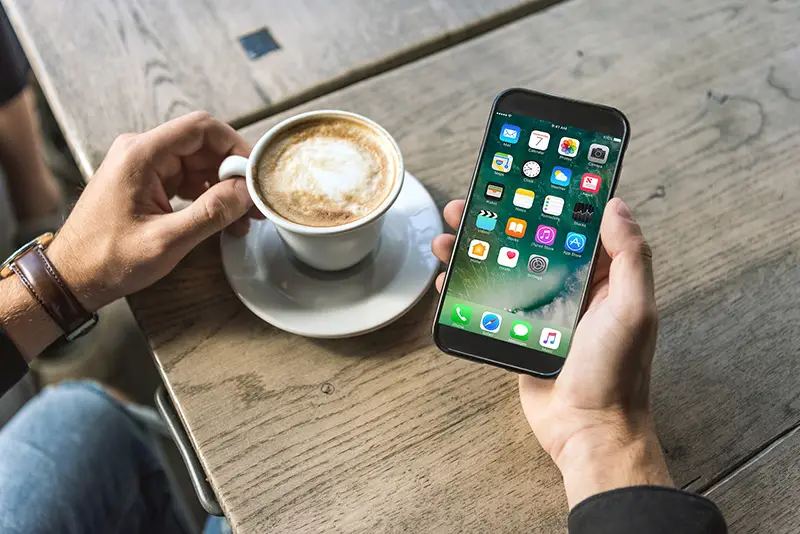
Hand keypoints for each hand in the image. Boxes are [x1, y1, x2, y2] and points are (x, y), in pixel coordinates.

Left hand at [47, 111, 260, 311]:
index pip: (201, 128)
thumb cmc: (108, 259)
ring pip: (197, 163)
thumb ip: (211, 213)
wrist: (71, 276)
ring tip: (243, 218)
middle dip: (233, 172)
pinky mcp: (145, 182)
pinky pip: (186, 178)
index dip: (236, 145)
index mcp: (142, 155)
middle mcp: (141, 151)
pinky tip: (223, 219)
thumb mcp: (167, 240)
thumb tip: (246, 192)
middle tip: (256, 203)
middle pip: (202, 145)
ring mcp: (143, 166)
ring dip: (223, 187)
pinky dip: (207, 196)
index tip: (256, 173)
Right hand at [432, 198, 671, 507]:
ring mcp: (541, 309)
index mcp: (603, 277)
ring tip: (448, 235)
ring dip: (475, 250)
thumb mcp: (632, 309)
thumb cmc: (615, 372)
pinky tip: (447, 278)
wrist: (586, 429)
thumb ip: (629, 256)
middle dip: (499, 222)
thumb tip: (616, 205)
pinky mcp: (517, 330)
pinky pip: (490, 301)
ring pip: (504, 268)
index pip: (574, 227)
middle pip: (529, 242)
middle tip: (470, 204)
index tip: (525, 178)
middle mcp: (572, 288)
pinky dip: (467, 287)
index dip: (550, 201)